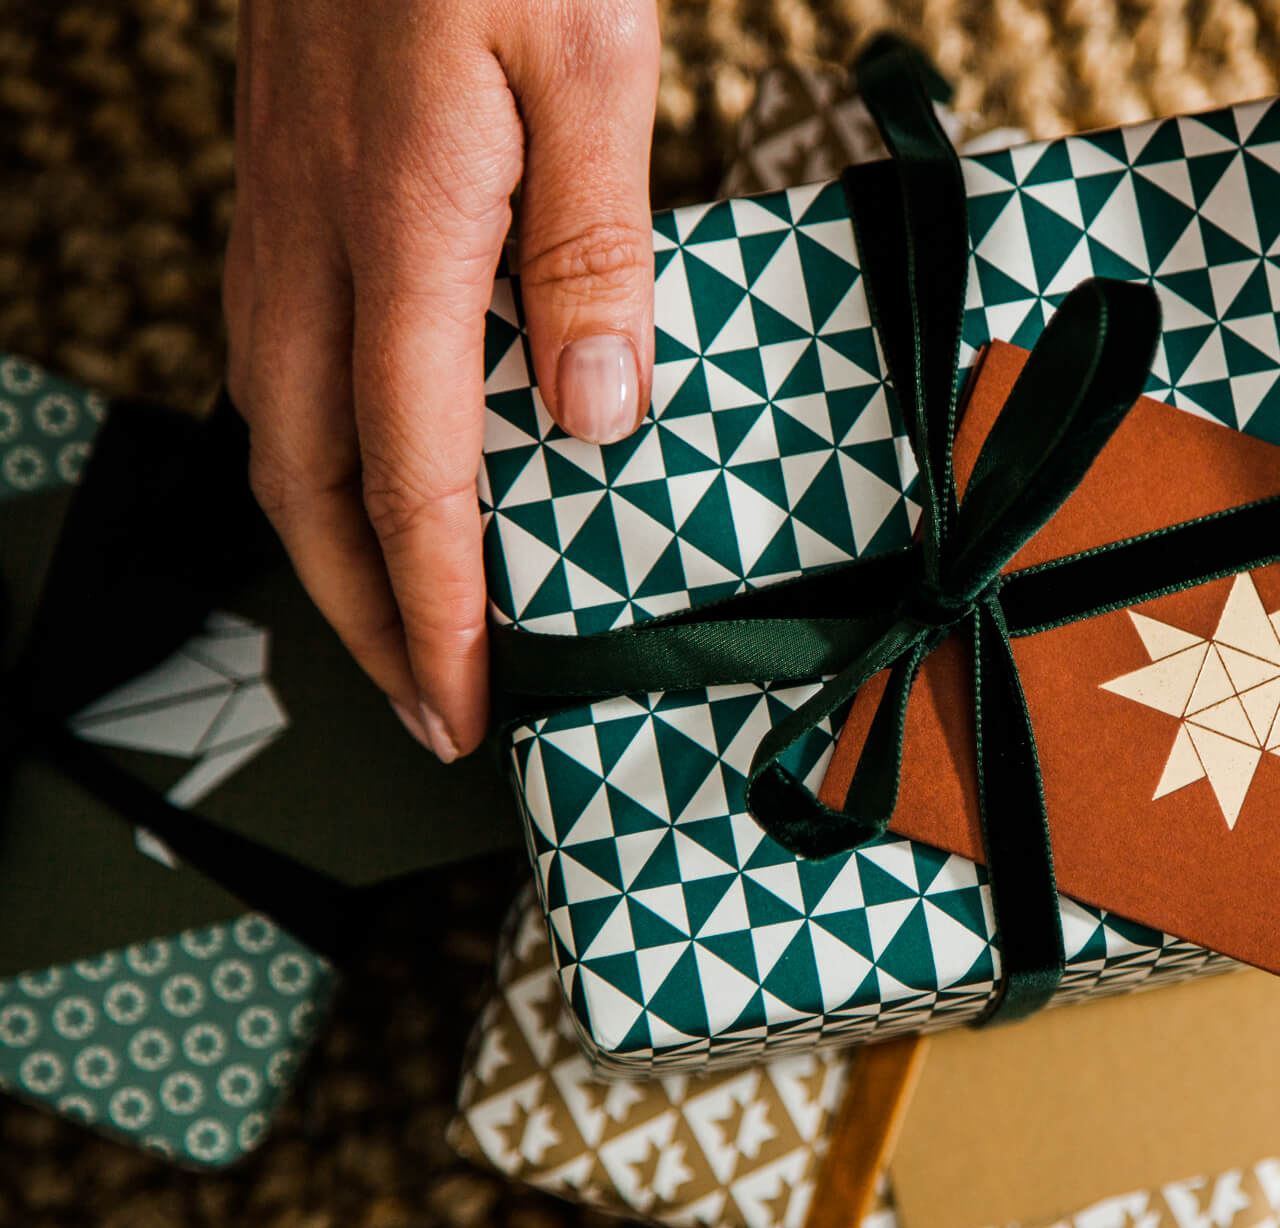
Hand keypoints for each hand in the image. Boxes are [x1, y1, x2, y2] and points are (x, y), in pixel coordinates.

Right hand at [225, 0, 659, 759]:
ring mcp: (286, 203)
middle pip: (307, 480)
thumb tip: (592, 410)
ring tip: (405, 614)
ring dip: (335, 540)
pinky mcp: (295, 173)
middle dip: (362, 614)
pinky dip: (329, 444)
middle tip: (431, 705)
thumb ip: (589, 240)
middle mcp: (312, 233)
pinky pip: (288, 348)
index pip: (408, 475)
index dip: (439, 611)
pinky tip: (386, 455)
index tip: (471, 705)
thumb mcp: (587, 58)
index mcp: (397, 225)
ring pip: (281, 421)